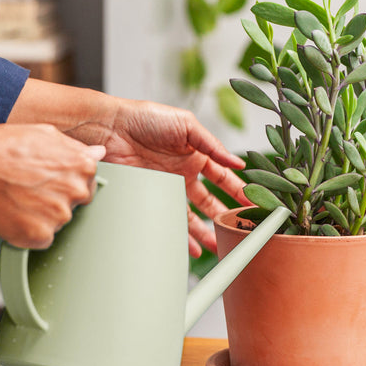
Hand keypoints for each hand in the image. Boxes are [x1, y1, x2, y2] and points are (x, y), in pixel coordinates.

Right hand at [0, 124, 104, 248]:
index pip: (87, 180)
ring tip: (17, 197)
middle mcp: (76, 191)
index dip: (65, 178)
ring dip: (42, 214)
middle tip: (28, 187)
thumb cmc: (1, 147)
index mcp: (83, 165)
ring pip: (58, 220)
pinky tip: (13, 213)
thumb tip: (99, 152)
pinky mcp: (41, 236)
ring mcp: (60, 216)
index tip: (46, 176)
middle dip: (57, 197)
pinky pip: (42, 237)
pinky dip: (29, 230)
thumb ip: (76, 147)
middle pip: (75, 202)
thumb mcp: (43, 133)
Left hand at [102, 100, 246, 255]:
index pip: (223, 177)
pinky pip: (170, 219)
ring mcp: (167, 187)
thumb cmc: (147, 117)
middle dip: (225, 216)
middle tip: (240, 231)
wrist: (111, 128)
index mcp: (196, 155)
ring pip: (192, 215)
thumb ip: (213, 146)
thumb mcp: (187, 126)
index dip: (238, 190)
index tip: (254, 204)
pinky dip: (182, 235)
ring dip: (206, 231)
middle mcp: (183, 173)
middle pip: (210, 201)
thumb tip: (239, 163)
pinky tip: (193, 247)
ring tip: (221, 245)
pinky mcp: (151, 198)